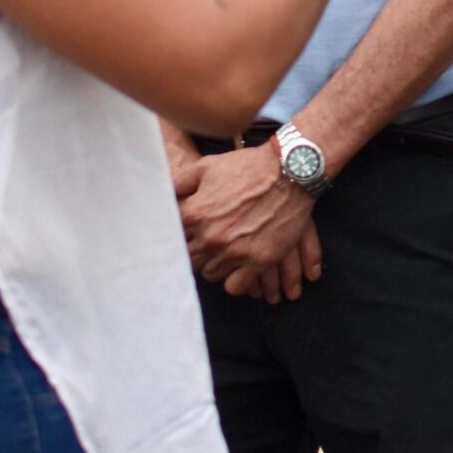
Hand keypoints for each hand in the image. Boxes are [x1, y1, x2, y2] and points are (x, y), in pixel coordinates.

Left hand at [178, 147, 319, 299]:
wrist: (290, 171)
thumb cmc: (247, 166)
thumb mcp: (207, 166)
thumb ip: (180, 182)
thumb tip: (162, 196)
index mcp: (194, 214)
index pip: (173, 238)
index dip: (179, 235)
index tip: (187, 234)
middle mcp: (210, 237)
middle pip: (190, 260)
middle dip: (196, 251)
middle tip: (206, 243)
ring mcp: (234, 251)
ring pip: (211, 274)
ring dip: (214, 264)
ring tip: (223, 252)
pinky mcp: (257, 261)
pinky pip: (235, 287)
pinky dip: (235, 280)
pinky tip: (238, 267)